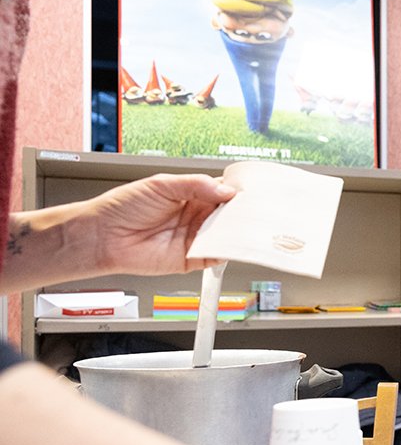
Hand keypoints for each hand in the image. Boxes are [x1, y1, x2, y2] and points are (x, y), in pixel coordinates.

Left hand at [89, 173, 236, 275]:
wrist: (102, 236)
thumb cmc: (123, 207)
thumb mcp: (161, 185)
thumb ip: (196, 185)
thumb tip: (226, 190)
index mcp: (191, 195)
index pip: (223, 191)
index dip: (237, 190)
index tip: (249, 190)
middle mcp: (196, 216)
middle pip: (229, 214)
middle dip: (241, 212)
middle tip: (253, 208)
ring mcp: (195, 238)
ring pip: (226, 234)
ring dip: (237, 231)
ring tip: (246, 225)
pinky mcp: (191, 259)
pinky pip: (215, 256)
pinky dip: (226, 252)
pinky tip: (230, 243)